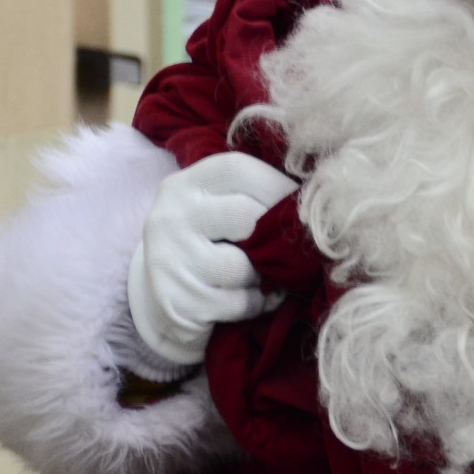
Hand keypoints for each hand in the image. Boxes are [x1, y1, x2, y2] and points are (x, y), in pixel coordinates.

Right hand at [127, 152, 298, 365]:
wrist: (161, 304)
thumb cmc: (206, 250)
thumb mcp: (215, 212)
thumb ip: (248, 197)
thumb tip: (312, 197)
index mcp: (182, 185)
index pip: (237, 169)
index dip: (277, 186)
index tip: (297, 206)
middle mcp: (169, 216)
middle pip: (245, 215)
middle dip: (275, 237)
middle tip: (288, 250)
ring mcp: (170, 260)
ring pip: (243, 266)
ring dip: (263, 277)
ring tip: (261, 280)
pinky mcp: (178, 302)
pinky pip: (238, 302)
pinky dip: (255, 304)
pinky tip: (248, 301)